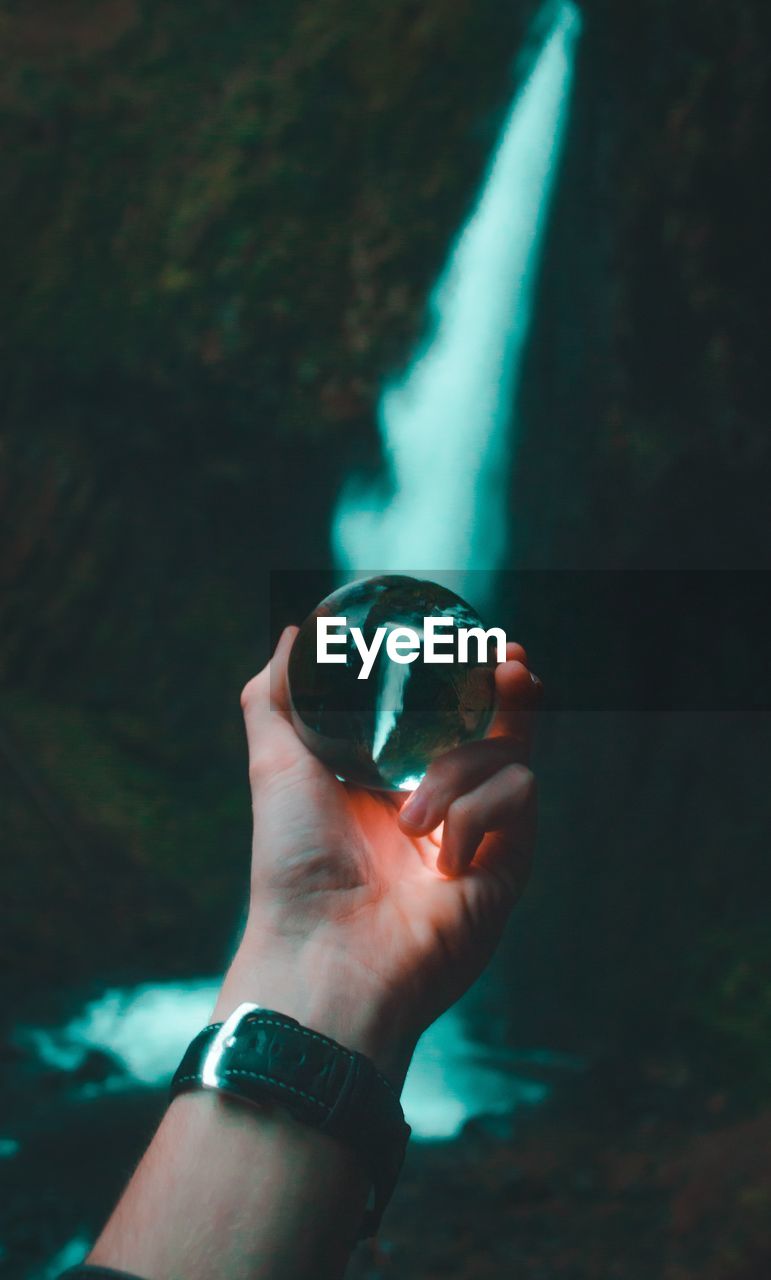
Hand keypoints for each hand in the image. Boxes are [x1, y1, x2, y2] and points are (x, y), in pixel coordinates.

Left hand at [216, 627, 540, 1088]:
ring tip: (411, 820)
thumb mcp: (276, 763)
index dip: (464, 669)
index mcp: (392, 773)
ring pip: (506, 752)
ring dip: (458, 770)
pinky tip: (442, 856)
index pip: (444, 707)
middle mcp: (441, 797)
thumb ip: (278, 694)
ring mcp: (479, 829)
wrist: (328, 950)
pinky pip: (518, 795)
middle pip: (498, 721)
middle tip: (506, 661)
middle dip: (507, 685)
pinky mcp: (508, 859)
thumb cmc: (294, 862)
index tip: (470, 636)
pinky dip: (477, 814)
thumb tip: (295, 631)